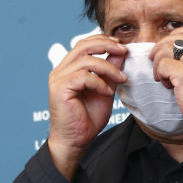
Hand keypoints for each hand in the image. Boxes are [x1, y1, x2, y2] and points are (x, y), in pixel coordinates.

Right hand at [47, 35, 126, 178]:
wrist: (76, 141)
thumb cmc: (87, 120)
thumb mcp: (105, 90)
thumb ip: (110, 72)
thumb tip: (120, 54)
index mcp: (69, 69)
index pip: (84, 44)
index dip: (102, 41)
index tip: (121, 46)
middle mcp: (61, 71)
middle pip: (83, 45)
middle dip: (106, 45)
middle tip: (124, 51)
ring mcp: (58, 78)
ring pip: (86, 60)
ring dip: (108, 68)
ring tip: (121, 79)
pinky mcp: (60, 88)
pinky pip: (84, 76)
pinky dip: (99, 82)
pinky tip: (107, 92)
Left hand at [149, 27, 182, 131]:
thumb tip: (177, 49)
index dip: (174, 38)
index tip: (168, 51)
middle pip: (175, 37)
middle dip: (161, 49)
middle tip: (158, 63)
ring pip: (166, 49)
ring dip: (158, 63)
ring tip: (163, 77)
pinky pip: (162, 64)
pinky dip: (160, 74)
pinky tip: (168, 85)